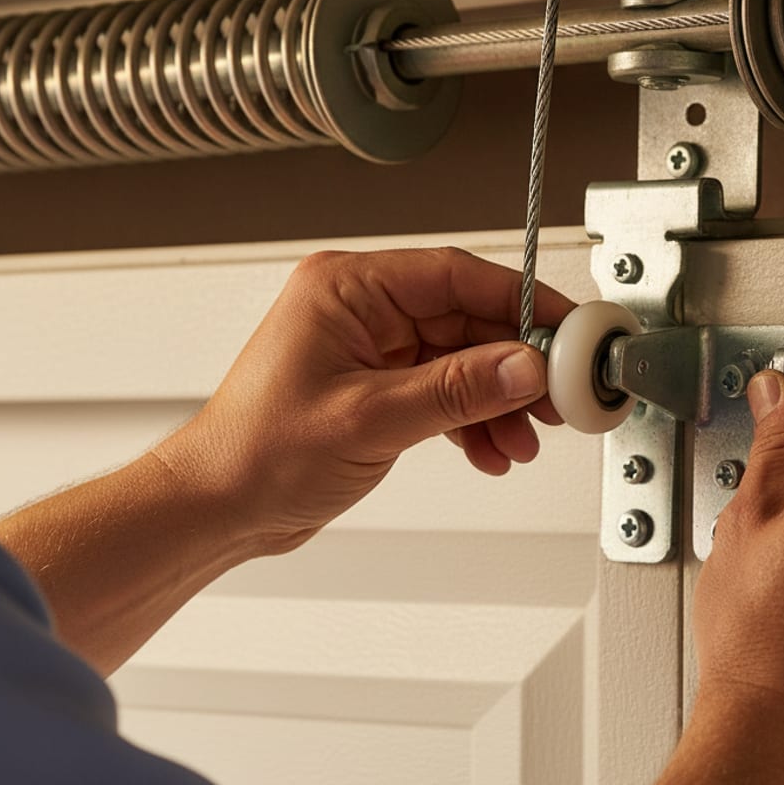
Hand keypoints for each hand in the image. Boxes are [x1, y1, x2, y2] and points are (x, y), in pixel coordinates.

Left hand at [155, 247, 574, 553]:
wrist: (220, 508)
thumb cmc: (255, 453)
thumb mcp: (370, 418)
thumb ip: (456, 390)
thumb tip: (522, 367)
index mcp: (348, 288)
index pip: (455, 276)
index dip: (520, 302)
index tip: (564, 330)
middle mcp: (362, 310)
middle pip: (467, 319)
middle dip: (514, 364)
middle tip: (555, 396)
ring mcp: (371, 349)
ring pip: (463, 360)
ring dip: (498, 401)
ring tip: (522, 438)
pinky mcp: (379, 387)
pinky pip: (445, 391)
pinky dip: (472, 420)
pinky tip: (490, 449)